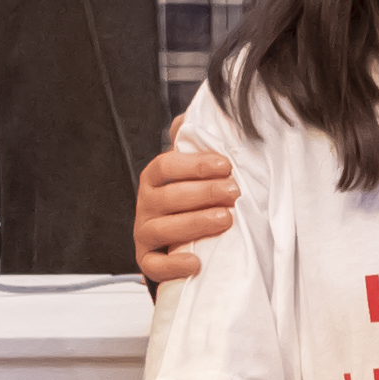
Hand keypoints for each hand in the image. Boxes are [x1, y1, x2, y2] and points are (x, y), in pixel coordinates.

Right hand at [131, 142, 239, 284]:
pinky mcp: (148, 259)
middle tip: (233, 192)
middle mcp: (146, 203)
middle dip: (203, 193)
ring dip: (194, 223)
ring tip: (225, 219)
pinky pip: (154, 265)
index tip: (225, 165)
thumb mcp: (194, 167)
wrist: (180, 236)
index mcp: (154, 177)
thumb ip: (194, 139)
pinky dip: (173, 265)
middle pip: (168, 197)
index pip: (166, 165)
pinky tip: (196, 261)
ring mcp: (145, 232)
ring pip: (162, 229)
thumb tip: (196, 113)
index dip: (195, 165)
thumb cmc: (192, 196)